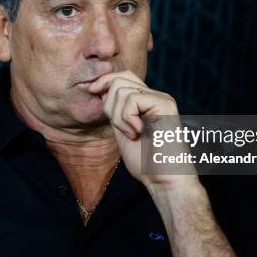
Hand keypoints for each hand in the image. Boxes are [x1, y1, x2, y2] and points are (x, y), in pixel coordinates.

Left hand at [88, 70, 194, 187]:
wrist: (164, 180)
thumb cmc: (146, 163)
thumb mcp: (123, 131)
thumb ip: (115, 111)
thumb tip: (100, 89)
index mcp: (148, 102)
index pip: (124, 77)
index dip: (105, 81)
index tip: (91, 90)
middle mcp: (156, 96)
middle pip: (120, 79)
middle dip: (109, 104)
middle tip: (120, 128)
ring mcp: (161, 99)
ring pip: (121, 90)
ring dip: (118, 117)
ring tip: (132, 134)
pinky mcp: (165, 104)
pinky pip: (131, 99)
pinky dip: (127, 119)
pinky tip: (137, 133)